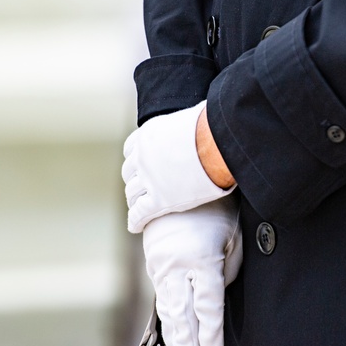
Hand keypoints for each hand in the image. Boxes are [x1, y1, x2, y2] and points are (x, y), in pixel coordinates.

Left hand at [122, 100, 233, 232]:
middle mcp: (143, 157)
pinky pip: (140, 213)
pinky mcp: (159, 200)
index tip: (139, 167)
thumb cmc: (214, 128)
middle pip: (130, 174)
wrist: (216, 145)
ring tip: (138, 209)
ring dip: (134, 202)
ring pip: (132, 194)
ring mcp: (149, 179)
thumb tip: (205, 119)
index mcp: (148, 135)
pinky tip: (136, 227)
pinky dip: (135, 221)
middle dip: (134, 182)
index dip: (135, 161)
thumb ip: (189, 125)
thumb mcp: (192, 118)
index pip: (131, 150)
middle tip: (141, 190)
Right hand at [143, 195, 242, 345]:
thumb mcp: (233, 236)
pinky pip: (161, 294)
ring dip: (174, 335)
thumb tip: (220, 295)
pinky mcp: (152, 262)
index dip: (210, 333)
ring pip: (167, 307)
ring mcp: (159, 265)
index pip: (207, 306)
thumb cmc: (214, 208)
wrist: (177, 179)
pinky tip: (172, 331)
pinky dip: (167, 315)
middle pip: (181, 314)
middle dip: (186, 344)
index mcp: (199, 260)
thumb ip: (230, 269)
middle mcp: (175, 267)